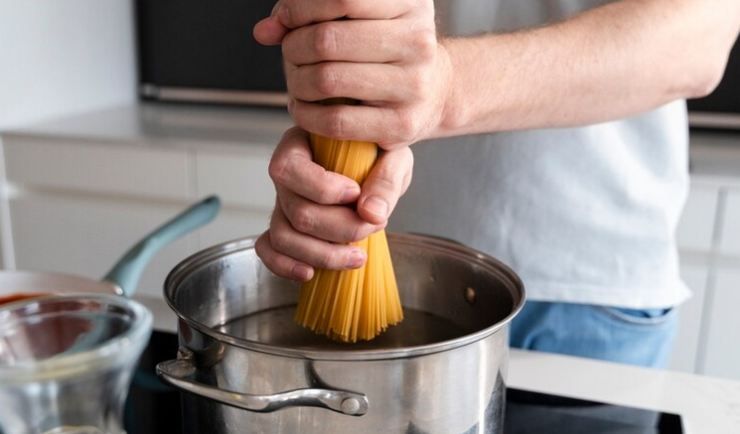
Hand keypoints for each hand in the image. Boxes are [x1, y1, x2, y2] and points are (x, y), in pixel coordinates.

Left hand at [253, 0, 451, 149]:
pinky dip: (307, 115)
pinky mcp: (401, 125)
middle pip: (327, 40)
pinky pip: (335, 121)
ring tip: (298, 82)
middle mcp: (418, 41)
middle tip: (291, 56)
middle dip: (293, 48)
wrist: (435, 91)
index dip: (300, 8)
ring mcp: (412, 85)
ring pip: (327, 80)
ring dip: (296, 82)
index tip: (286, 20)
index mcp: (410, 3)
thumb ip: (311, 14)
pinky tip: (305, 108)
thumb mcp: (361, 18)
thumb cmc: (387, 49)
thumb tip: (266, 30)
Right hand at [255, 127, 412, 280]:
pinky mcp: (285, 227)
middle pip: (296, 211)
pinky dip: (285, 266)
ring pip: (283, 236)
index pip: (290, 168)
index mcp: (301, 144)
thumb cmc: (380, 154)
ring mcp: (283, 203)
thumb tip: (371, 213)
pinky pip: (269, 249)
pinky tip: (310, 273)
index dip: (322, 188)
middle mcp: (287, 176)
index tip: (356, 192)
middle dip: (338, 228)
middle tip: (373, 226)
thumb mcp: (393, 156)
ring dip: (322, 254)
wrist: (379, 167)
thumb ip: (386, 180)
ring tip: (357, 256)